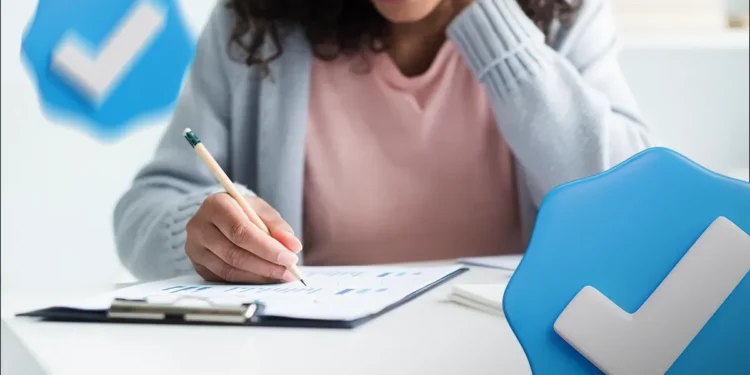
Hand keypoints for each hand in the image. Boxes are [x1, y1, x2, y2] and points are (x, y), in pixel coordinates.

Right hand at [185, 193, 302, 283]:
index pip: (241, 231)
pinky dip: (248, 280)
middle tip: (289, 271)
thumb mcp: (261, 210)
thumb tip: (293, 246)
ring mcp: (194, 248)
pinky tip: (264, 278)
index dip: (267, 247)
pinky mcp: (197, 265)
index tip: (289, 258)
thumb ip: (278, 226)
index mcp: (216, 205)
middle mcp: (199, 227)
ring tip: (281, 276)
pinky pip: (224, 278)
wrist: (218, 217)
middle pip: (234, 253)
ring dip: (259, 276)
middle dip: (266, 265)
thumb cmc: (242, 211)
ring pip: (229, 270)